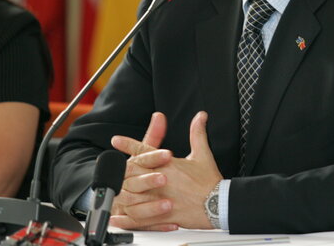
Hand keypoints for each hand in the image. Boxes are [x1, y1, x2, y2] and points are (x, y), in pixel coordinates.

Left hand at [110, 111, 222, 230]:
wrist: (219, 204)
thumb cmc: (210, 181)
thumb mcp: (203, 154)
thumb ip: (197, 133)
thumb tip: (200, 116)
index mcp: (168, 164)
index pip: (144, 150)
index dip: (128, 144)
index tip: (116, 140)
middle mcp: (161, 180)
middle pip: (133, 172)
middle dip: (122, 170)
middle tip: (114, 168)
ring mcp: (160, 198)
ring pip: (133, 195)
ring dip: (123, 192)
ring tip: (115, 191)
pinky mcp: (163, 216)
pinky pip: (140, 218)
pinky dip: (127, 218)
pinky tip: (120, 217)